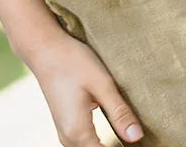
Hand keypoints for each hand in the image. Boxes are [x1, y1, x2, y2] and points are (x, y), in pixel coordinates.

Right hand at [26, 30, 144, 145]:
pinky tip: (112, 136)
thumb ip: (120, 113)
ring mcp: (65, 134)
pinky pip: (84, 145)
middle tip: (137, 140)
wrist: (44, 48)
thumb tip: (137, 137)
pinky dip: (99, 144)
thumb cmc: (73, 62)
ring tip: (126, 138)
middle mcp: (69, 139)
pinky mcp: (65, 126)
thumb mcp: (102, 83)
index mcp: (78, 133)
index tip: (141, 144)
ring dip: (107, 146)